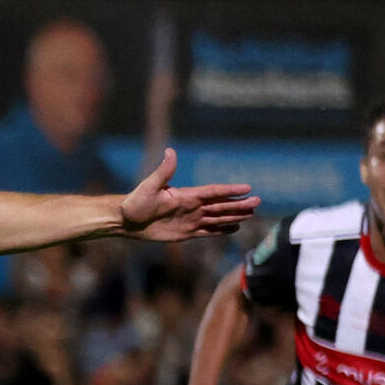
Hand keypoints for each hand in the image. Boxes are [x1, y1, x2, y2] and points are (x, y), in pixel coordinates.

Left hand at [120, 149, 260, 241]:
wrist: (126, 220)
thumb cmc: (135, 202)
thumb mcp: (149, 187)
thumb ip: (163, 171)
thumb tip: (170, 152)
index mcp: (186, 195)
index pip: (214, 192)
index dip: (230, 190)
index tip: (247, 188)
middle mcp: (191, 207)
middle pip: (220, 206)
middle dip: (239, 205)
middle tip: (258, 203)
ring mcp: (189, 220)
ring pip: (217, 218)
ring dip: (234, 216)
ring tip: (251, 214)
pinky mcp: (185, 232)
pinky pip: (207, 232)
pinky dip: (220, 231)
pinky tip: (233, 228)